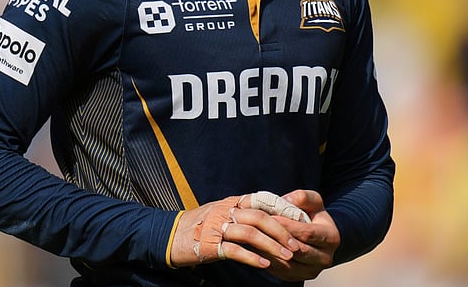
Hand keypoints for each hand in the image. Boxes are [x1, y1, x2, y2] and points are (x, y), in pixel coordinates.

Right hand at [168, 195, 300, 268]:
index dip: (282, 210)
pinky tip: (265, 265)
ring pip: (250, 233)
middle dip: (281, 231)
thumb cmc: (198, 226)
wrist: (167, 235)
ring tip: (286, 257)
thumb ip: (242, 213)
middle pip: (260, 217)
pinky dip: (252, 257)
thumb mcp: (221, 213)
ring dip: (271, 246)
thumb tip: (267, 216)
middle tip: (296, 245)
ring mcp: (216, 227)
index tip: (300, 221)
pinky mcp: (208, 245)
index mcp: (231, 202)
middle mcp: (225, 211)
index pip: (262, 201)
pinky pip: (234, 250)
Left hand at [264, 190, 339, 280]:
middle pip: (297, 251)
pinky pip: (281, 272)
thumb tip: (287, 200)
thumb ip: (302, 197)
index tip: (269, 217)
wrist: (319, 236)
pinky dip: (269, 261)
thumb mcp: (313, 201)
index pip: (307, 233)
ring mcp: (312, 270)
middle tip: (257, 229)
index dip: (287, 226)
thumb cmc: (314, 215)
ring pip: (288, 264)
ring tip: (255, 240)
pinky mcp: (300, 277)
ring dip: (270, 252)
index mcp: (331, 237)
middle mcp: (325, 258)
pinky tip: (257, 250)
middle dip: (277, 239)